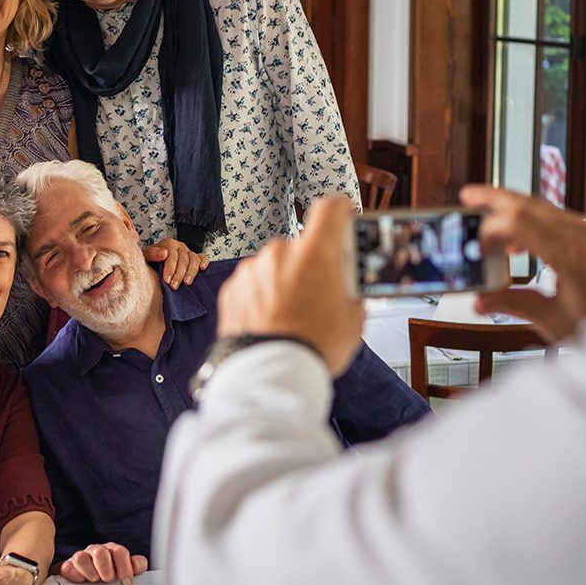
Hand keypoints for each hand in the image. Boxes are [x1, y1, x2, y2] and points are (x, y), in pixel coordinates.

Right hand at [59, 543, 147, 584]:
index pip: (120, 552)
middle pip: (100, 552)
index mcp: (112, 550)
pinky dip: (75, 576)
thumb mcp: (125, 569)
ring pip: (81, 557)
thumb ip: (137, 565)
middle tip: (108, 580)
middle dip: (106, 570)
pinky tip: (81, 581)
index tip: (126, 582)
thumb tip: (138, 565)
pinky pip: (68, 568)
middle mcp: (96, 550)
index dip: (125, 568)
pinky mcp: (67, 566)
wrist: (87, 576)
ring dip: (90, 573)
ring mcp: (81, 557)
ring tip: (95, 580)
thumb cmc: (109, 572)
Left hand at [143, 238, 208, 289]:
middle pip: (183, 259)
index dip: (170, 268)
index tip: (167, 280)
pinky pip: (202, 257)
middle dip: (179, 274)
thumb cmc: (149, 262)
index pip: (172, 255)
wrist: (152, 266)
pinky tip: (202, 268)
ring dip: (191, 272)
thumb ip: (152, 253)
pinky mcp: (195, 258)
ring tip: (187, 282)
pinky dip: (204, 262)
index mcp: (168, 244)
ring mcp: (188, 252)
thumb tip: (164, 253)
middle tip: (174, 286)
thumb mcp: (145, 257)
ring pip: (194, 259)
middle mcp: (179, 247)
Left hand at [216, 195, 363, 375]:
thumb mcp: (353, 320)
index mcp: (316, 253)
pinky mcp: (232, 289)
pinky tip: (272, 322)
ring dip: (284, 282)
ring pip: (275, 267)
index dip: (341, 210)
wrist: (270, 376)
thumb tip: (350, 292)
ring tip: (292, 317)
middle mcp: (280, 252)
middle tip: (319, 294)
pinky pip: (253, 285)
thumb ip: (352, 294)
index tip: (344, 218)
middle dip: (311, 265)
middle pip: (301, 245)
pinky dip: (262, 298)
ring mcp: (252, 270)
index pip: (330, 208)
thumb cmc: (313, 347)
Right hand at [459, 184, 585, 342]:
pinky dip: (549, 227)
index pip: (518, 219)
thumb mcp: (559, 322)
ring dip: (523, 217)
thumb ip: (516, 305)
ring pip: (553, 211)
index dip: (489, 226)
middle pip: (532, 203)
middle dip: (497, 199)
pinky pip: (573, 221)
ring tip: (502, 237)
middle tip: (469, 198)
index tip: (475, 244)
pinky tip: (541, 247)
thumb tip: (483, 302)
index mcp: (570, 252)